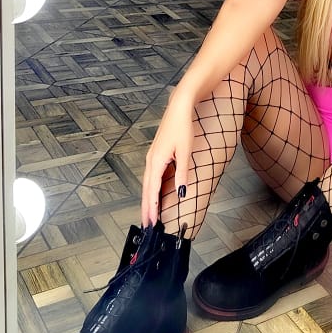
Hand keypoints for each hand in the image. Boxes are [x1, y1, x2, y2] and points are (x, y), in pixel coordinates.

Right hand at [141, 95, 193, 226]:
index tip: (151, 222)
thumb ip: (182, 173)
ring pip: (147, 184)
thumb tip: (182, 192)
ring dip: (148, 199)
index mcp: (156, 161)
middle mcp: (150, 160)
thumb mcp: (185, 151)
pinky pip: (151, 176)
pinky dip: (151, 189)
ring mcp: (152, 157)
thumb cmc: (182, 126)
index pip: (152, 190)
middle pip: (146, 189)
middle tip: (147, 224)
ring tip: (149, 214)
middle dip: (146, 208)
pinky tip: (155, 194)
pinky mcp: (156, 154)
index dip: (152, 207)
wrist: (179, 107)